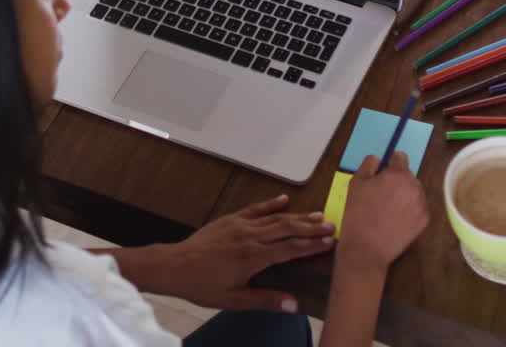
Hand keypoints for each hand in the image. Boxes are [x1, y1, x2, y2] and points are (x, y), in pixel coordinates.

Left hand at [152, 194, 333, 311]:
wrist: (174, 266)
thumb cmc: (202, 285)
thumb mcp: (234, 300)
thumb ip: (265, 300)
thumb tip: (293, 304)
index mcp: (254, 257)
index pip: (290, 248)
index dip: (312, 245)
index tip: (330, 242)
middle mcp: (250, 237)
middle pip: (288, 228)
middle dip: (311, 227)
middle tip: (332, 226)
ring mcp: (240, 225)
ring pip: (275, 217)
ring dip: (297, 216)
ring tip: (317, 214)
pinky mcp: (230, 219)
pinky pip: (255, 209)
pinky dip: (271, 204)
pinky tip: (284, 200)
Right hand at [338, 153, 428, 270]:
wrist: (366, 248)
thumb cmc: (358, 214)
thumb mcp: (356, 183)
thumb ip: (368, 165)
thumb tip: (378, 159)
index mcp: (398, 174)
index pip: (400, 157)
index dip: (390, 162)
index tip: (384, 172)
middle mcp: (414, 187)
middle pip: (408, 175)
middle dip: (397, 180)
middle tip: (382, 194)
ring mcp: (422, 205)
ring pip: (414, 191)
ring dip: (405, 194)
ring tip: (388, 208)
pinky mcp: (424, 221)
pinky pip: (418, 208)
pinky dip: (410, 210)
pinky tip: (395, 219)